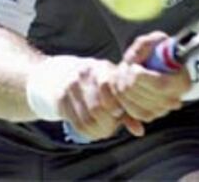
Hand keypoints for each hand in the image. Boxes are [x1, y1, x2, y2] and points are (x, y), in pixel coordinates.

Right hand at [27, 55, 143, 139]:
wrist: (62, 74)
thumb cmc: (97, 84)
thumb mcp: (113, 88)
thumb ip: (127, 108)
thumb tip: (139, 131)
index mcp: (102, 67)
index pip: (110, 89)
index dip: (116, 106)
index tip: (118, 113)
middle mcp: (85, 73)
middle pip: (97, 108)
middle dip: (107, 122)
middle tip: (111, 125)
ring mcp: (70, 85)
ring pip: (86, 119)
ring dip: (97, 129)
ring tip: (102, 128)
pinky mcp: (59, 98)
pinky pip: (75, 123)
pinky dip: (86, 132)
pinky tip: (91, 129)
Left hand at [111, 32, 190, 123]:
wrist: (152, 66)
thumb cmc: (154, 53)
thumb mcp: (152, 41)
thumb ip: (147, 43)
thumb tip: (143, 50)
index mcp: (182, 80)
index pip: (160, 85)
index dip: (143, 77)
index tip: (133, 66)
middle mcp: (175, 99)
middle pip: (147, 96)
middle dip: (129, 81)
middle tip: (125, 68)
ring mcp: (163, 109)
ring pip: (138, 106)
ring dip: (124, 90)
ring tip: (123, 76)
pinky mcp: (151, 115)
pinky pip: (134, 112)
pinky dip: (124, 100)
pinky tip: (124, 87)